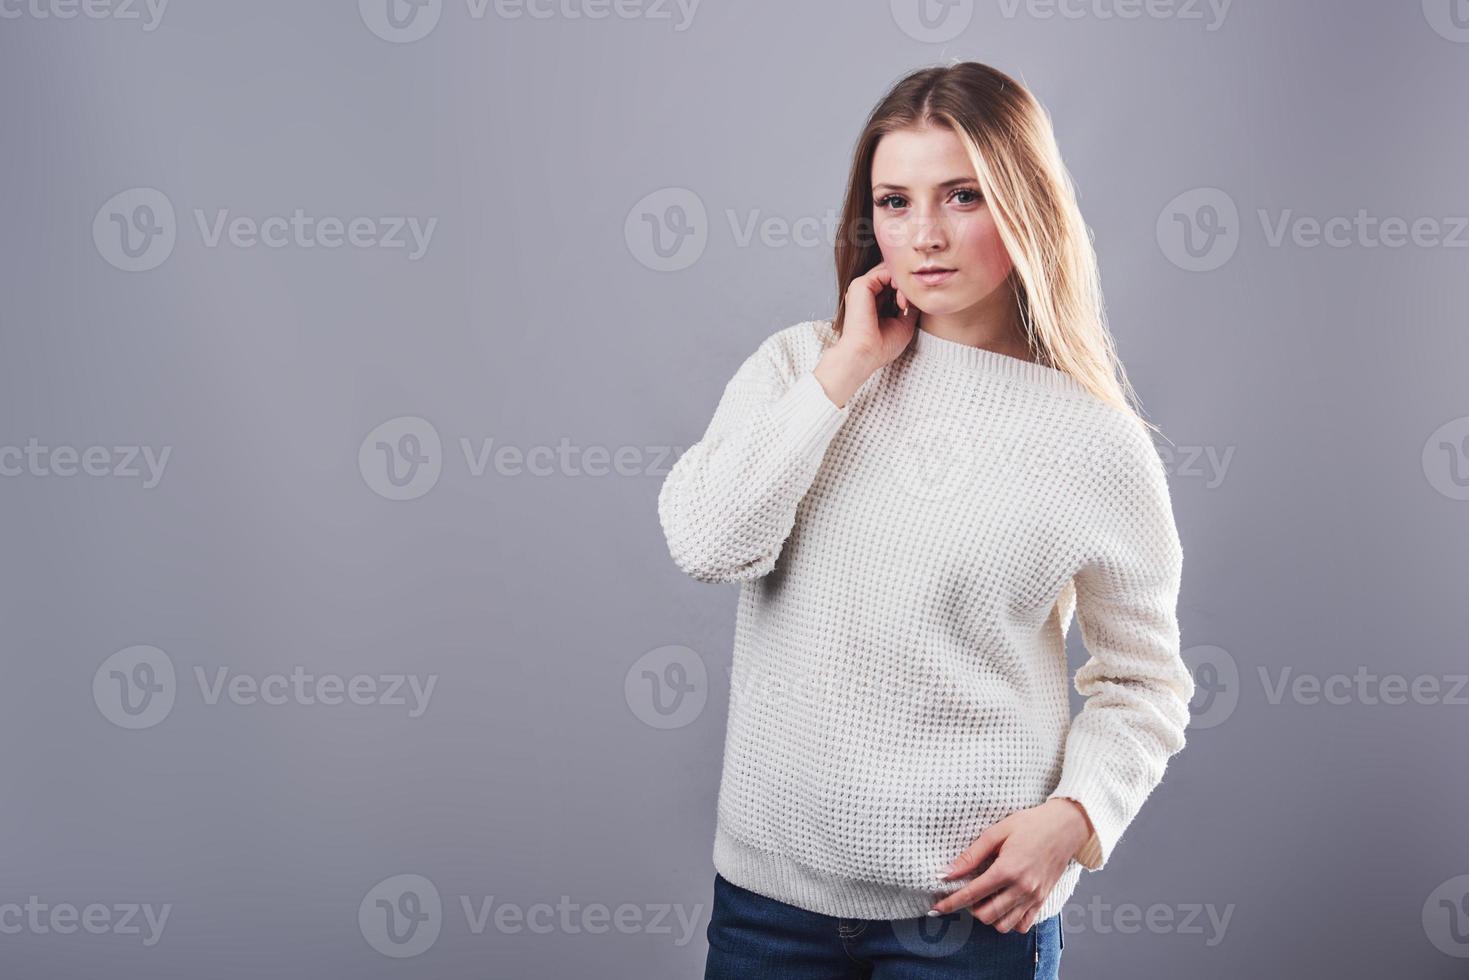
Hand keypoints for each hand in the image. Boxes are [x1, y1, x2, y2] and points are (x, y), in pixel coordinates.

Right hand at [836, 260, 919, 371]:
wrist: (865, 354)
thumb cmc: (881, 346)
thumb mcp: (903, 324)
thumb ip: (910, 307)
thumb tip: (919, 297)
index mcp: (873, 302)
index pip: (893, 284)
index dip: (906, 290)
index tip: (910, 306)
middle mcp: (866, 293)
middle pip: (891, 274)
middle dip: (905, 284)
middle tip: (909, 302)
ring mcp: (862, 287)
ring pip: (889, 270)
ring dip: (902, 283)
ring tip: (904, 301)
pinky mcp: (861, 284)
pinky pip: (885, 270)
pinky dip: (897, 280)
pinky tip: (901, 296)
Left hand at [927, 799, 1092, 933]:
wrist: (1065, 826)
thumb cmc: (1030, 824)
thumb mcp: (996, 832)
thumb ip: (971, 855)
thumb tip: (947, 872)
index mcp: (1007, 869)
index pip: (972, 894)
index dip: (951, 903)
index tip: (936, 908)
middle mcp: (1022, 888)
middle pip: (986, 915)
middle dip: (970, 908)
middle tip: (966, 893)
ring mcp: (1034, 897)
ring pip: (1003, 925)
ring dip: (989, 916)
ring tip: (985, 898)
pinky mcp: (1043, 900)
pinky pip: (1022, 925)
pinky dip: (1009, 921)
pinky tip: (1003, 905)